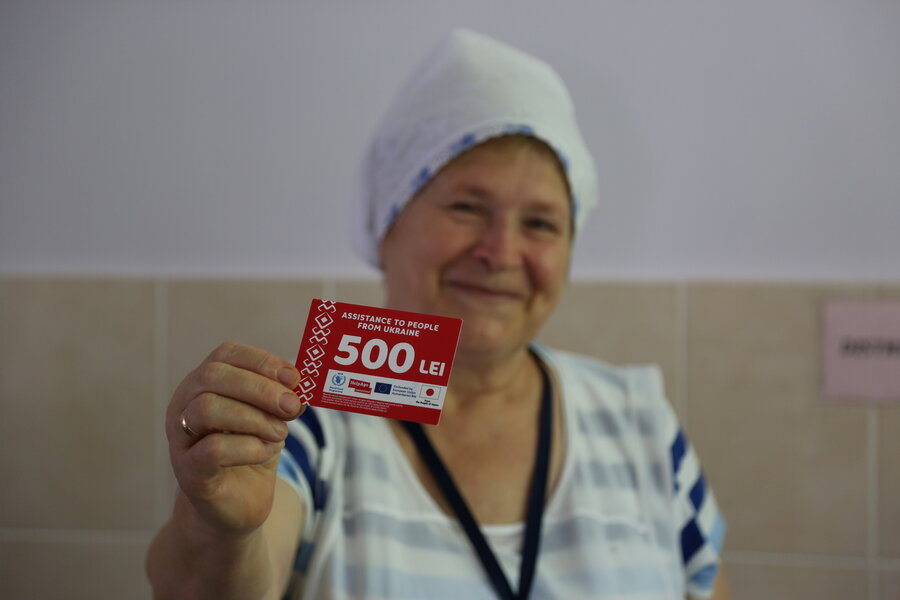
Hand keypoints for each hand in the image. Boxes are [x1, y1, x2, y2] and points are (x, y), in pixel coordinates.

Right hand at [166, 342, 303, 536]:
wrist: (238, 506)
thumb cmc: (252, 453)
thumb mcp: (271, 417)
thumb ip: (280, 398)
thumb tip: (299, 384)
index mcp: (203, 383)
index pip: (225, 354)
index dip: (262, 362)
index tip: (294, 379)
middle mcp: (183, 405)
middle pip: (213, 376)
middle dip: (260, 388)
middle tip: (292, 406)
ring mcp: (180, 438)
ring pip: (207, 408)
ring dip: (254, 418)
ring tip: (281, 433)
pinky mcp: (188, 471)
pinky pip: (212, 449)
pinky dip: (248, 447)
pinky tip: (266, 451)